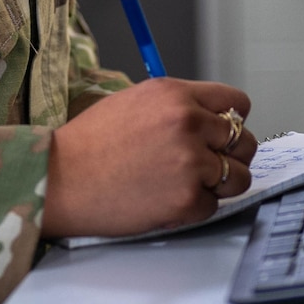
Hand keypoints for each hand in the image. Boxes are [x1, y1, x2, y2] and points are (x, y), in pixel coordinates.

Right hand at [40, 78, 259, 238]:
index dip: (232, 122)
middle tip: (207, 166)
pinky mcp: (186, 198)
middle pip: (244, 141)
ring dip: (220, 185)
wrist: (59, 180)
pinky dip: (194, 209)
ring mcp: (190, 161)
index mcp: (176, 94)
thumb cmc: (89, 144)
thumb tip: (213, 121)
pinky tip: (166, 201)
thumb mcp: (135, 102)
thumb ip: (178, 106)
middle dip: (230, 156)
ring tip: (189, 186)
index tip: (222, 136)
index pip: (236, 103)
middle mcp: (188, 122)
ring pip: (239, 176)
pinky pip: (213, 206)